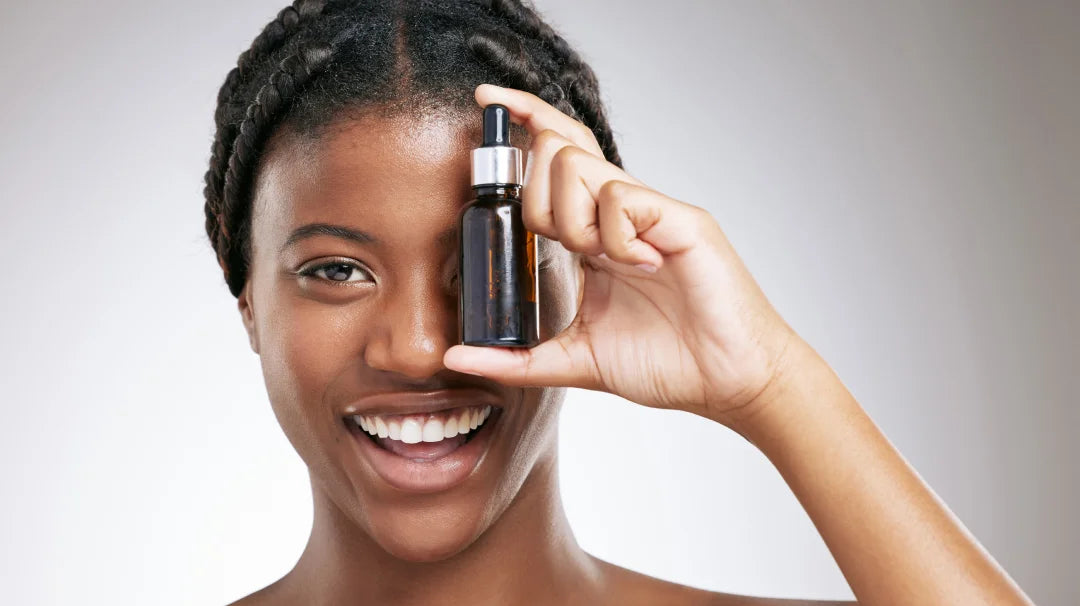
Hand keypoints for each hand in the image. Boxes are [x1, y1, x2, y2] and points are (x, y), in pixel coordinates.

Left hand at [443, 83, 800, 424]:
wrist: (726, 383)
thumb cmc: (667, 363)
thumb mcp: (575, 360)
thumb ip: (517, 357)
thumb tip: (456, 358)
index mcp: (597, 234)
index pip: (554, 158)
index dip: (523, 123)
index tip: (487, 100)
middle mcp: (621, 213)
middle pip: (557, 152)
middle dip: (539, 199)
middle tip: (570, 249)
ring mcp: (651, 212)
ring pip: (579, 166)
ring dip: (573, 220)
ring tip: (606, 261)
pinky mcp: (680, 220)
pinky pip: (622, 198)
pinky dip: (614, 236)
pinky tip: (639, 265)